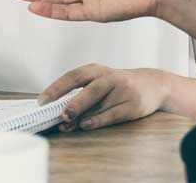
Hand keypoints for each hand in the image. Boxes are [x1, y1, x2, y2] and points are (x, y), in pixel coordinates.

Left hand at [41, 64, 169, 131]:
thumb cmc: (119, 86)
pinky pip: (113, 114)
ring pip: (99, 104)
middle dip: (74, 102)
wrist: (154, 85)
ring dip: (82, 116)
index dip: (57, 88)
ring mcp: (123, 90)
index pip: (74, 76)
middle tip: (60, 114)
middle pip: (89, 88)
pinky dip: (98, 120)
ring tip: (67, 124)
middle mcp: (110, 77)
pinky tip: (86, 125)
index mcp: (97, 70)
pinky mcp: (133, 104)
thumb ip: (81, 97)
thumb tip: (59, 116)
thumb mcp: (100, 84)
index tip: (42, 101)